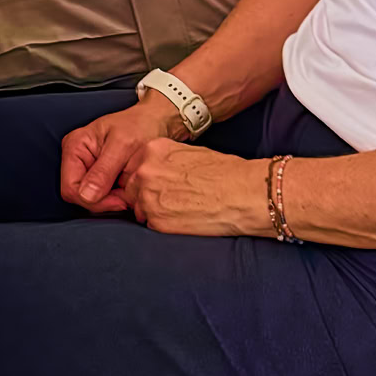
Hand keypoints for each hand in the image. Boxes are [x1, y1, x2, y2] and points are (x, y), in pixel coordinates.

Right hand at [59, 96, 185, 212]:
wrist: (154, 122)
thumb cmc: (139, 126)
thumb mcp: (123, 146)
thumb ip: (104, 171)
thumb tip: (86, 196)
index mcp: (74, 146)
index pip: (70, 187)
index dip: (93, 200)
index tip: (119, 200)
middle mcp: (76, 158)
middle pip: (78, 195)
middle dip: (104, 200)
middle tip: (128, 196)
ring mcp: (86, 167)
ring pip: (90, 199)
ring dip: (112, 200)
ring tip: (130, 188)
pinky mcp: (98, 175)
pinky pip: (101, 196)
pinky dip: (116, 197)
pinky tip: (128, 189)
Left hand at [123, 140, 268, 236]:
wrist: (244, 194)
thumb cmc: (225, 172)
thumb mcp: (187, 153)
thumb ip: (163, 160)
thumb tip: (155, 170)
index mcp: (151, 150)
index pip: (132, 167)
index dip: (142, 179)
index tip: (153, 185)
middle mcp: (144, 171)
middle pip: (131, 188)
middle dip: (143, 195)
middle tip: (167, 200)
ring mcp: (148, 197)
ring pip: (138, 208)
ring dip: (151, 211)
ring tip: (177, 211)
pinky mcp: (157, 222)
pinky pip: (150, 225)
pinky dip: (162, 225)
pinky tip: (181, 220)